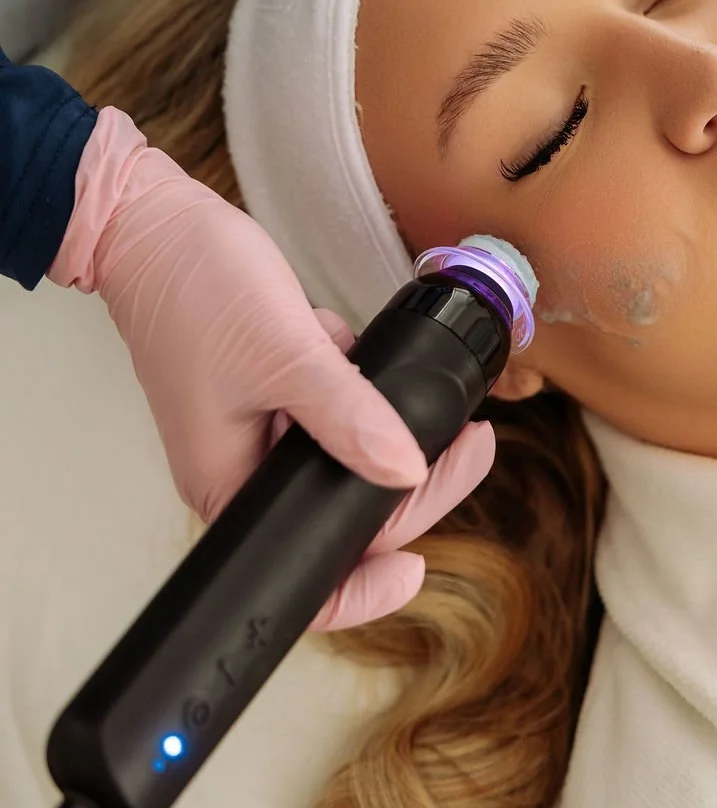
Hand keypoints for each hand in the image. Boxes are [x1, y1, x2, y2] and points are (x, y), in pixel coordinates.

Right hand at [49, 107, 494, 629]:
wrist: (153, 223)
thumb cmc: (194, 289)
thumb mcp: (284, 355)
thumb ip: (349, 415)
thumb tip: (407, 469)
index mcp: (230, 487)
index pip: (304, 568)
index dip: (365, 585)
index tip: (419, 569)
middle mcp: (244, 472)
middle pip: (343, 509)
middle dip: (413, 483)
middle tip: (472, 444)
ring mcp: (258, 432)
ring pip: (346, 457)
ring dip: (388, 427)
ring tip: (439, 403)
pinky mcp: (271, 393)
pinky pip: (332, 408)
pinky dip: (355, 385)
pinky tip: (348, 344)